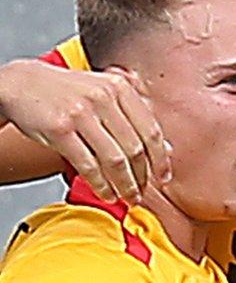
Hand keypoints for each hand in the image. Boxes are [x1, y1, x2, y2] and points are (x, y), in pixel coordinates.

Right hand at [0, 59, 169, 202]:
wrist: (22, 84)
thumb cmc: (67, 93)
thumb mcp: (105, 94)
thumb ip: (134, 117)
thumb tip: (165, 148)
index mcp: (120, 88)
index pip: (151, 130)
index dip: (160, 159)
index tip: (164, 176)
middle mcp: (104, 98)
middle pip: (135, 147)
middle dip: (142, 176)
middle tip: (143, 192)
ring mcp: (82, 113)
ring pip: (114, 159)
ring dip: (124, 184)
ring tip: (127, 198)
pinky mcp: (60, 129)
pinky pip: (88, 164)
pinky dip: (101, 184)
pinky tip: (106, 193)